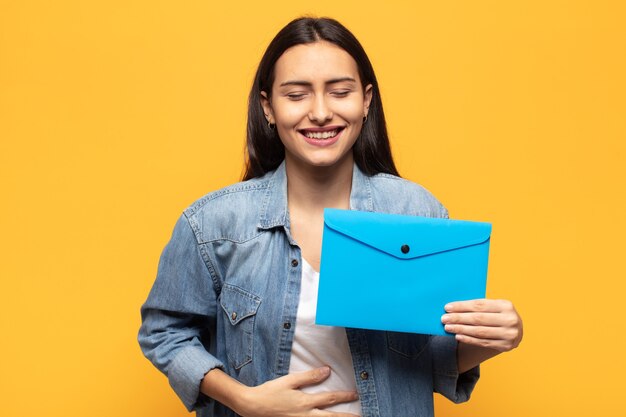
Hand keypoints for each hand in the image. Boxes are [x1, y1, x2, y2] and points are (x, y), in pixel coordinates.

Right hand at [235, 366, 359, 416]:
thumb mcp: (290, 381)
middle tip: (360, 416)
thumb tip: (327, 371)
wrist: (252, 407)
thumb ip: (309, 377)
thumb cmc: (270, 392)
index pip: (330, 399)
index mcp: (305, 403)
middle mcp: (305, 416)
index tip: (355, 394)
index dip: (344, 396)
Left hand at [441, 299, 522, 351]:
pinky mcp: (505, 346)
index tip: (447, 308)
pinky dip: (468, 339)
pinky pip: (482, 342)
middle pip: (478, 319)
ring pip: (479, 332)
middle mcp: (510, 320)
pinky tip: (457, 336)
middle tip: (444, 319)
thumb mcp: (494, 307)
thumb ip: (478, 307)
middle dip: (459, 318)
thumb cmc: (499, 315)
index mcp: (506, 305)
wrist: (516, 330)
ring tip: (448, 327)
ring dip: (461, 329)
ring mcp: (509, 334)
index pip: (479, 305)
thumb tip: (453, 308)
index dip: (462, 306)